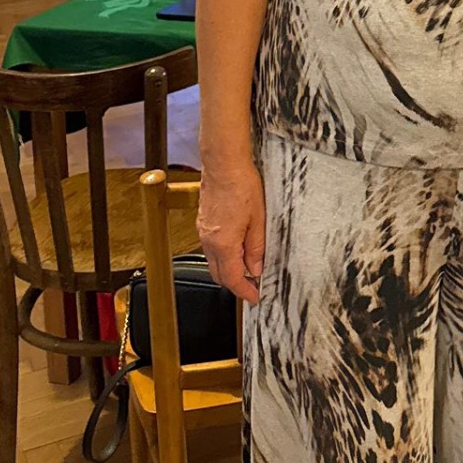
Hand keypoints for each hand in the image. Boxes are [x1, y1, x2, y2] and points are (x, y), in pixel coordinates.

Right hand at [198, 155, 266, 304]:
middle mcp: (209, 241)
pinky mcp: (203, 222)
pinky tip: (238, 247)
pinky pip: (212, 248)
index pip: (232, 279)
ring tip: (250, 265)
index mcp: (224, 244)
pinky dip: (224, 255)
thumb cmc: (242, 186)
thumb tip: (256, 269)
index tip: (255, 297)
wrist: (223, 164)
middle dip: (236, 283)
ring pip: (214, 261)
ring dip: (230, 268)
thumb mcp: (258, 220)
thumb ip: (256, 248)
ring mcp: (203, 232)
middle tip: (255, 284)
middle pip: (219, 274)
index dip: (245, 291)